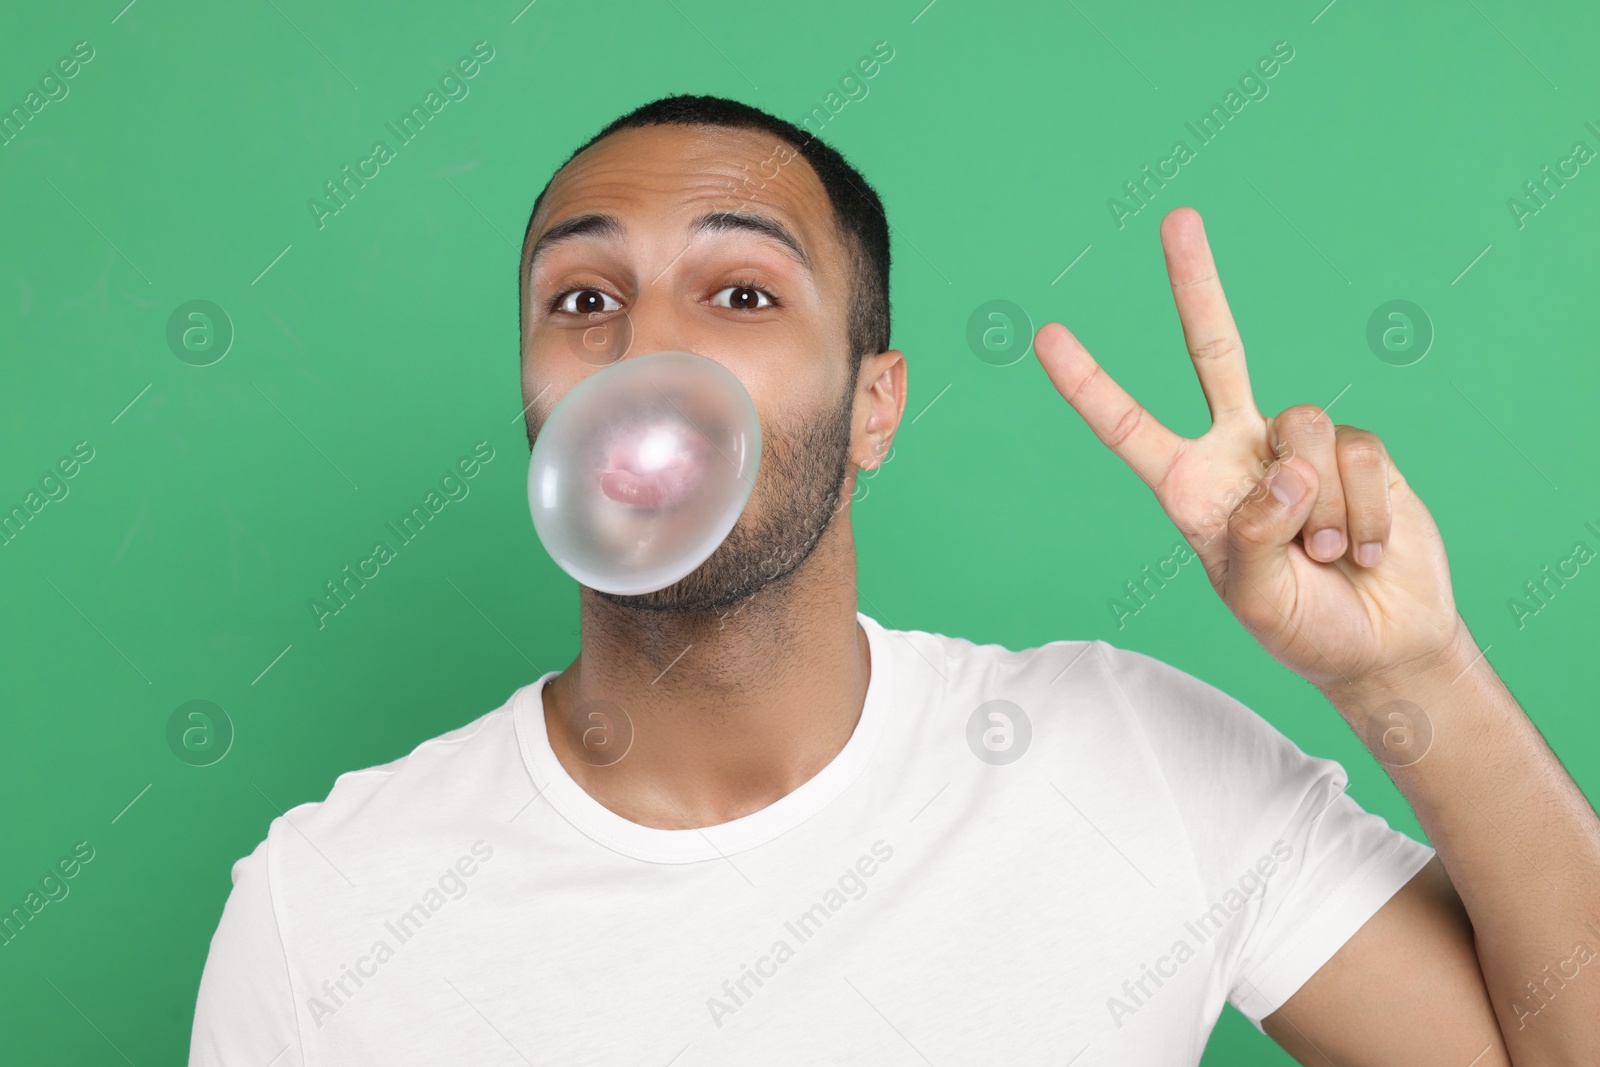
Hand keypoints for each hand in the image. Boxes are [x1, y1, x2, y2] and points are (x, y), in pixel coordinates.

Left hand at [1034, 207, 1461, 690]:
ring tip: (1328, 558)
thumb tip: (1282, 465)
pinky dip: (1366, 512)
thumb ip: (1255, 534)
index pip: (1127, 426)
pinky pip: (1357, 456)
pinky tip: (1366, 550)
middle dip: (1198, 285)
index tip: (1043, 336)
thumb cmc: (1303, 627)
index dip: (1088, 384)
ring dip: (1324, 509)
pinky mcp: (1355, 449)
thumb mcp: (1257, 599)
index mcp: (1187, 487)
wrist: (1382, 641)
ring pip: (1304, 430)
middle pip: (1216, 350)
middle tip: (1178, 218)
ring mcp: (1296, 445)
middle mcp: (1236, 450)